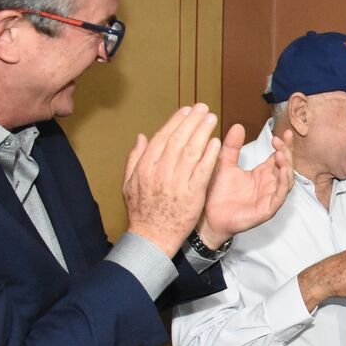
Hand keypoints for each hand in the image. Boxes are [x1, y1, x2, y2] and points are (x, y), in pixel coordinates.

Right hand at [123, 104, 220, 257]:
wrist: (151, 237)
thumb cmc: (141, 211)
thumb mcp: (129, 183)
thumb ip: (135, 158)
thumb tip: (142, 136)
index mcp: (145, 167)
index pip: (162, 137)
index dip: (176, 122)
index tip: (186, 110)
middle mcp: (161, 172)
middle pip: (179, 140)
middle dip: (192, 121)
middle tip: (203, 108)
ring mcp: (177, 182)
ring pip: (192, 151)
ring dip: (203, 132)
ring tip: (211, 119)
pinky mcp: (193, 194)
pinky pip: (203, 170)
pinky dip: (210, 155)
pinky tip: (216, 142)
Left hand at [196, 125, 293, 247]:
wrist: (207, 216)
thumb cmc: (217, 193)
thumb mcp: (225, 164)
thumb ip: (232, 146)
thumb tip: (238, 126)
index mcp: (262, 174)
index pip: (279, 157)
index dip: (284, 145)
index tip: (284, 132)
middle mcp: (269, 185)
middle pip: (286, 166)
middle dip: (287, 152)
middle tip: (279, 141)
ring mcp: (269, 197)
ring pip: (287, 181)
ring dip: (287, 166)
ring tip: (281, 154)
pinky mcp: (266, 210)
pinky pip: (280, 196)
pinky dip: (284, 183)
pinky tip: (282, 171)